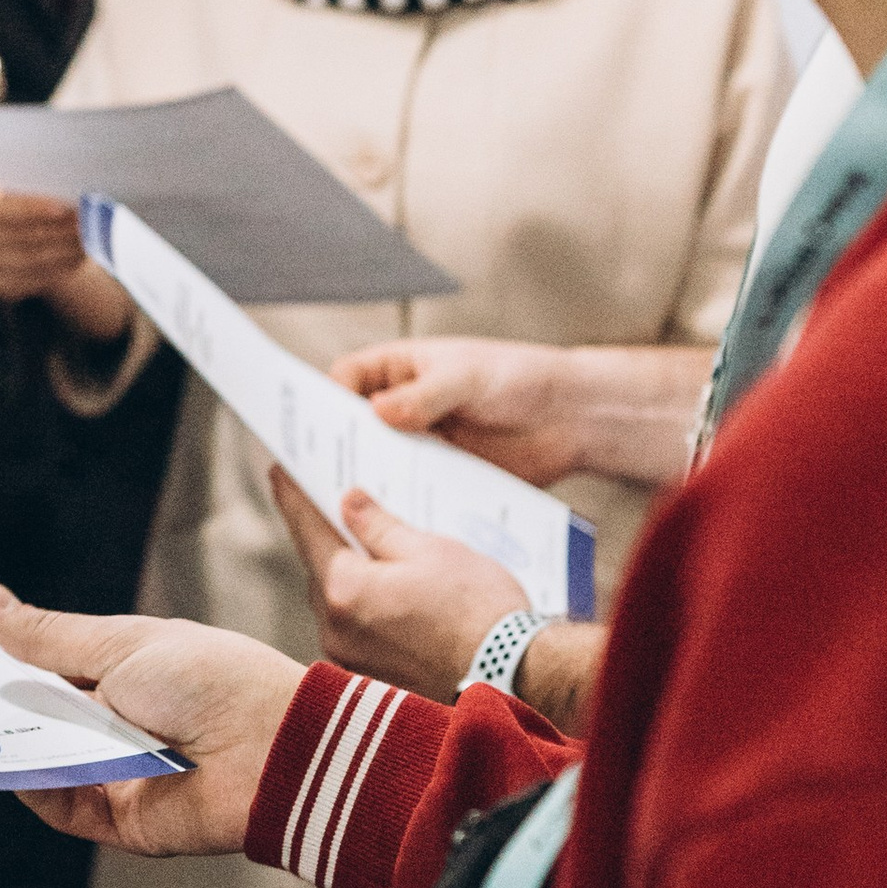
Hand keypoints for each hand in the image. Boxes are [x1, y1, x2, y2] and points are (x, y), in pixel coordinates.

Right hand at [0, 177, 85, 301]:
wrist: (5, 227)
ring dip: (62, 251)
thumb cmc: (19, 200)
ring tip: (89, 243)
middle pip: (16, 236)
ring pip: (26, 260)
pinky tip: (76, 259)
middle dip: (57, 232)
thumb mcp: (20, 186)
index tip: (65, 208)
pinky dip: (55, 270)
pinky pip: (27, 281)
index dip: (32, 208)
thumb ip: (38, 189)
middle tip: (88, 228)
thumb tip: (74, 200)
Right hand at [0, 586, 301, 856]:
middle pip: (41, 721)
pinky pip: (66, 808)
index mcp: (121, 674)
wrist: (274, 747)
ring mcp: (119, 773)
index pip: (48, 671)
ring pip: (47, 765)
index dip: (5, 665)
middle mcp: (117, 724)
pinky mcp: (124, 820)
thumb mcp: (120, 643)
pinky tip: (21, 766)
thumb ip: (49, 636)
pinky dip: (39, 790)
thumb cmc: (213, 679)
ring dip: (13, 748)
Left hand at [269, 468, 524, 698]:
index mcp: (344, 590)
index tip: (280, 472)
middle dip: (328, 537)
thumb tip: (348, 502)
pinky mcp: (373, 678)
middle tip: (335, 506)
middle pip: (319, 568)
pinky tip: (392, 593)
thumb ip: (380, 526)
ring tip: (372, 548)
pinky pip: (357, 630)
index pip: (307, 530)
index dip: (294, 496)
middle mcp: (335, 629)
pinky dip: (367, 607)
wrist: (517, 678)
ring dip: (350, 575)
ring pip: (338, 602)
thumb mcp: (431, 550)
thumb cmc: (479, 610)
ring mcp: (351, 659)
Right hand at [331, 335, 609, 487]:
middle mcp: (403, 407)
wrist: (569, 417)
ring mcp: (421, 442)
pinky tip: (395, 518)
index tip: (317, 423)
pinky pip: (411, 490)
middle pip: (354, 425)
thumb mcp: (466, 377)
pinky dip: (401, 502)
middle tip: (322, 469)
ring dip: (369, 478)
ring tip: (354, 501)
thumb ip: (424, 394)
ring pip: (380, 462)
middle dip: (339, 445)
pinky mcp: (441, 475)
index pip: (347, 379)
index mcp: (401, 369)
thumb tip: (379, 411)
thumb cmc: (517, 377)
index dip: (327, 398)